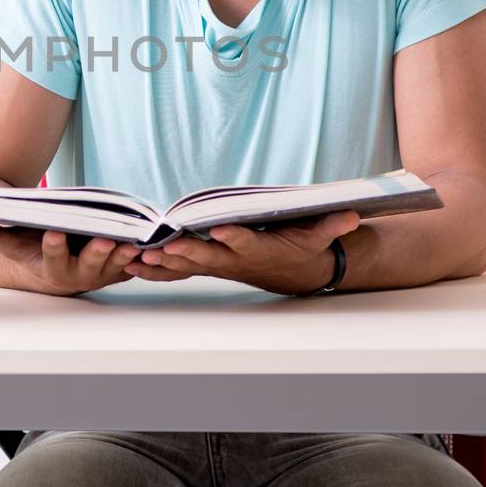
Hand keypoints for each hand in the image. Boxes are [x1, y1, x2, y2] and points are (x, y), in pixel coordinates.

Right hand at [0, 219, 140, 296]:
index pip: (52, 258)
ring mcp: (102, 273)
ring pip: (116, 265)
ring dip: (126, 253)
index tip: (54, 232)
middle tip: (105, 239)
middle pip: (90, 265)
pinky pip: (134, 263)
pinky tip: (151, 240)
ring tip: (134, 239)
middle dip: (97, 252)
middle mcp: (79, 276)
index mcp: (51, 269)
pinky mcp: (119, 268)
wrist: (55, 268)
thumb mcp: (11, 243)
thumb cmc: (32, 250)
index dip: (54, 246)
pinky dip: (142, 254)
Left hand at [132, 210, 361, 295]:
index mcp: (261, 249)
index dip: (234, 237)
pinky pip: (178, 268)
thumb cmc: (302, 248)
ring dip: (163, 263)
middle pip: (209, 256)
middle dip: (186, 252)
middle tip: (165, 247)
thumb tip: (353, 214)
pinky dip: (156, 267)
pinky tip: (132, 265)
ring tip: (138, 259)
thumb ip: (331, 225)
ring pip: (187, 265)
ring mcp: (218, 264)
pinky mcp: (206, 263)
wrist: (291, 273)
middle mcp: (236, 260)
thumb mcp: (318, 236)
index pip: (246, 242)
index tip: (220, 230)